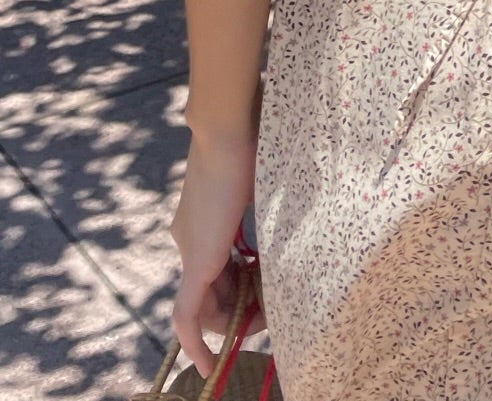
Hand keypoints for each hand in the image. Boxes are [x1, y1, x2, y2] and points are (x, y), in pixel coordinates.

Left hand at [169, 126, 263, 377]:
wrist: (227, 128)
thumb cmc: (253, 141)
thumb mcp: (263, 183)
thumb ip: (268, 206)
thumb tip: (304, 201)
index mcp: (204, 221)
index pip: (220, 270)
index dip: (242, 289)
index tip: (268, 295)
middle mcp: (191, 239)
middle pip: (213, 292)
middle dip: (241, 310)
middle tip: (272, 314)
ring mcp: (190, 250)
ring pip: (205, 305)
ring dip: (232, 321)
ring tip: (264, 323)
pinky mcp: (195, 261)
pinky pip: (186, 315)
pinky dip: (195, 341)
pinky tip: (208, 364)